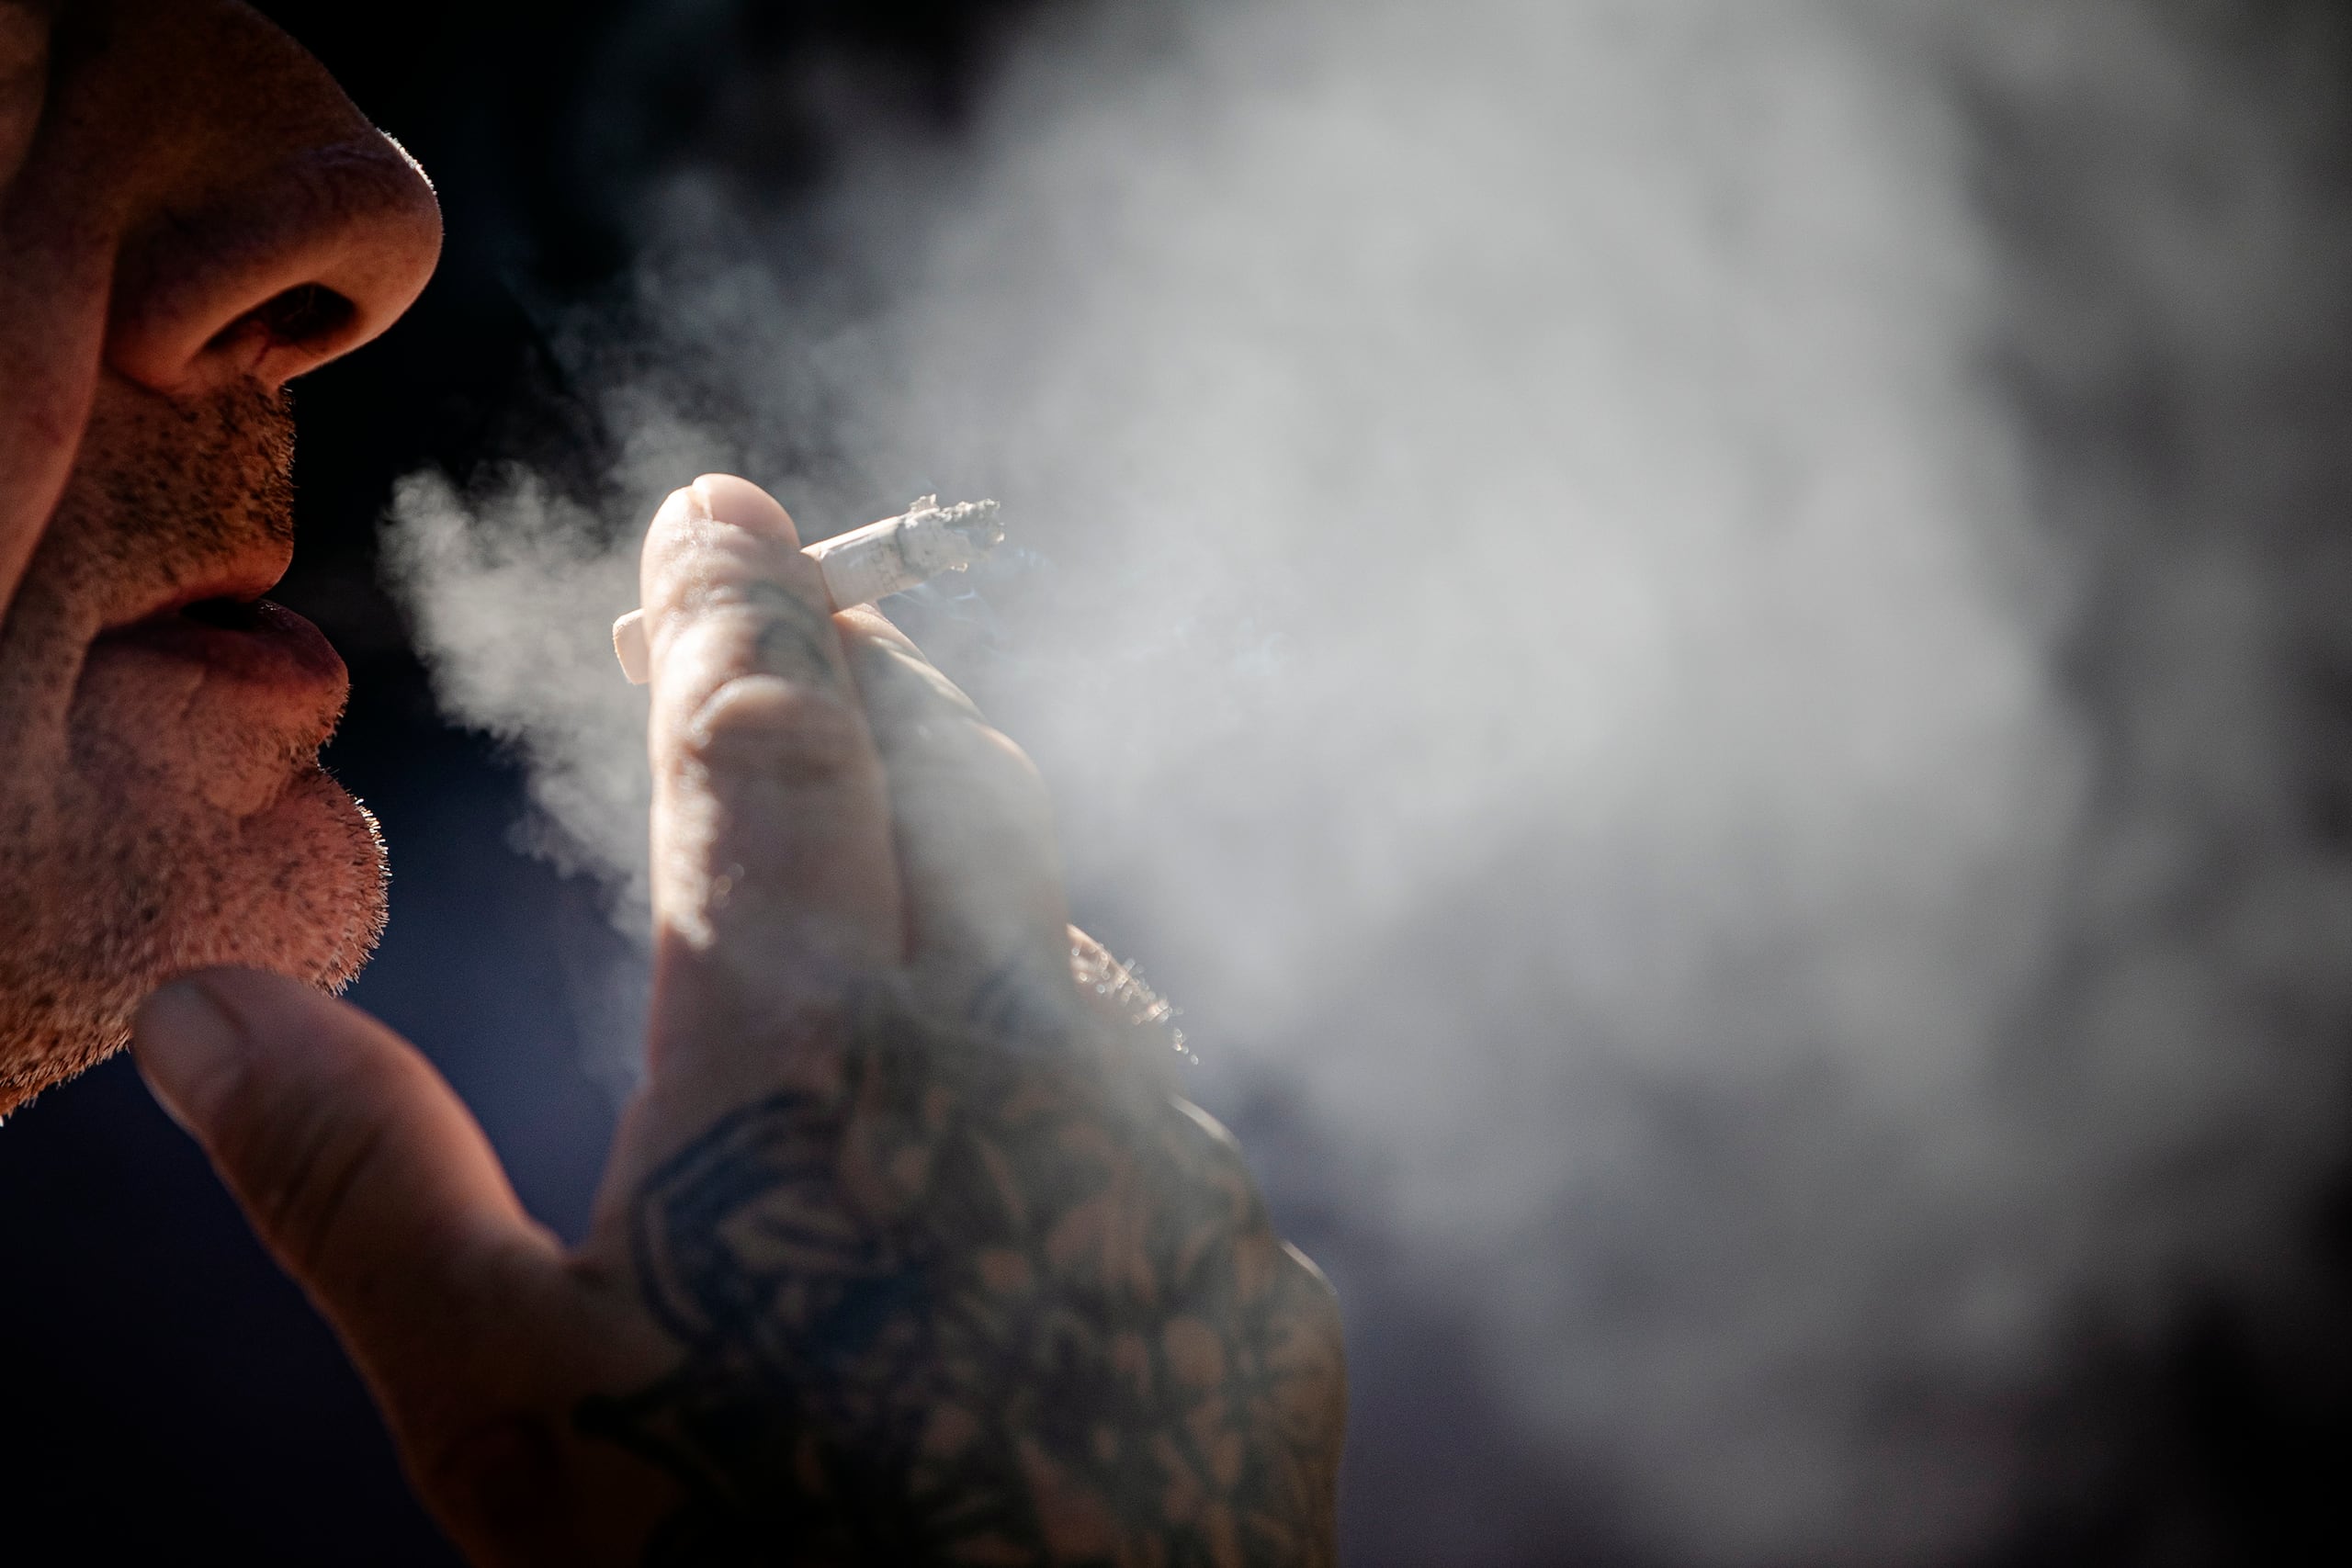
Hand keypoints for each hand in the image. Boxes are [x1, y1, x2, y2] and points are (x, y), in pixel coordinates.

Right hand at [131, 475, 1346, 1564]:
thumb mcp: (504, 1413)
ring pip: (1066, 936)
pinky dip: (1064, 1056)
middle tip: (800, 600)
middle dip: (865, 662)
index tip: (712, 505)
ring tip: (897, 826)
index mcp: (808, 1046)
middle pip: (953, 772)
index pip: (768, 736)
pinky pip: (1149, 1110)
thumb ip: (359, 1183)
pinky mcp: (1251, 1276)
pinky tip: (1017, 1110)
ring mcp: (1161, 1163)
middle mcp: (1019, 1057)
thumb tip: (212, 1013)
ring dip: (973, 857)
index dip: (731, 600)